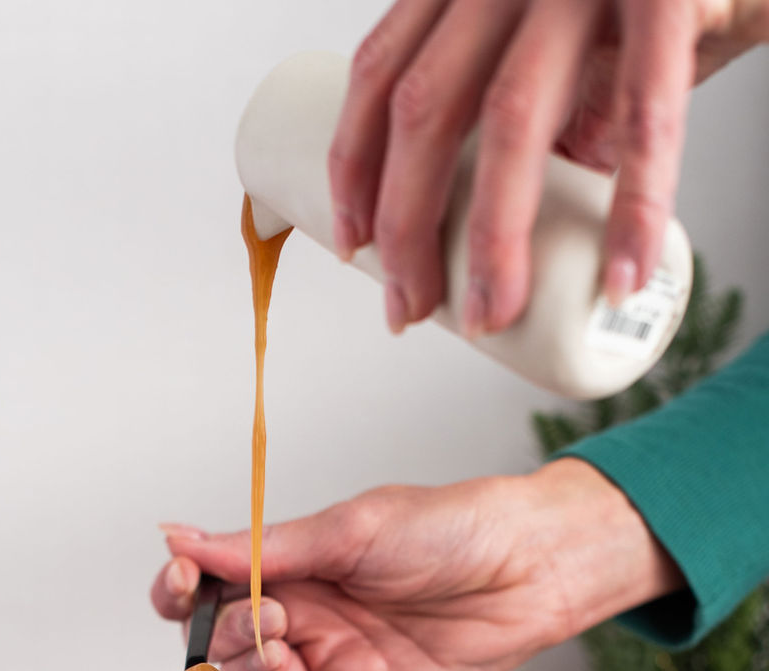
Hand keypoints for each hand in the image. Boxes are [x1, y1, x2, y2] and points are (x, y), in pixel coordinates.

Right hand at [151, 460, 682, 670]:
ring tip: (285, 653)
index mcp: (290, 563)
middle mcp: (300, 613)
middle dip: (227, 636)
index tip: (180, 582)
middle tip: (274, 618)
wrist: (526, 569)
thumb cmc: (449, 529)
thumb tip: (176, 536)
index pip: (207, 588)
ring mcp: (326, 658)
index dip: (180, 592)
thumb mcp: (348, 528)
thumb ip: (261, 547)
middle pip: (221, 643)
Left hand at [328, 0, 768, 334]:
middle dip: (406, 226)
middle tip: (410, 309)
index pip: (381, 73)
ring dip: (491, 237)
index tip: (352, 245)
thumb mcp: (561, 55)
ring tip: (491, 314)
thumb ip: (527, 129)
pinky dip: (634, 208)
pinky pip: (644, 117)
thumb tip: (492, 237)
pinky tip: (622, 274)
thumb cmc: (641, 11)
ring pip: (509, 119)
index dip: (356, 165)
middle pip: (426, 109)